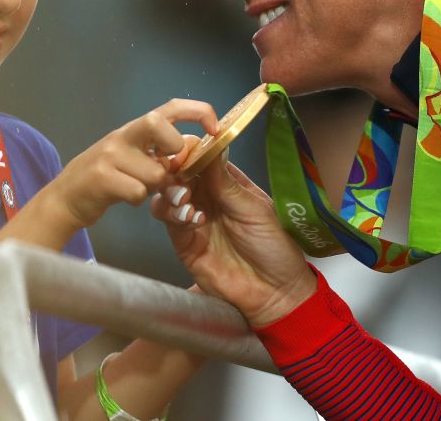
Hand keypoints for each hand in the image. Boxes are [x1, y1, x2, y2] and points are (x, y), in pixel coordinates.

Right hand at [48, 99, 217, 231]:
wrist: (64, 199)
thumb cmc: (107, 178)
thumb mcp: (133, 158)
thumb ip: (159, 153)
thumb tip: (192, 151)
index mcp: (135, 129)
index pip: (170, 108)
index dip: (197, 111)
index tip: (215, 128)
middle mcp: (122, 136)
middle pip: (156, 123)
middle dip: (172, 146)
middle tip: (167, 165)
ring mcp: (109, 155)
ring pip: (155, 172)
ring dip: (155, 187)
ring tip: (139, 187)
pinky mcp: (100, 178)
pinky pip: (138, 192)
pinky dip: (138, 199)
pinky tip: (125, 197)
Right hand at [151, 151, 316, 326]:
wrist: (273, 293)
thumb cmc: (274, 247)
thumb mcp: (255, 210)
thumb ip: (227, 184)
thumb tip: (211, 148)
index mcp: (227, 182)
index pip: (202, 157)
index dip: (190, 150)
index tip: (183, 150)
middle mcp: (207, 196)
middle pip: (179, 172)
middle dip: (175, 170)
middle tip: (178, 176)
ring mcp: (193, 217)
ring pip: (166, 194)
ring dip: (171, 192)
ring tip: (185, 201)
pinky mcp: (183, 241)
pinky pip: (167, 219)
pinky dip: (172, 214)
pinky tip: (190, 220)